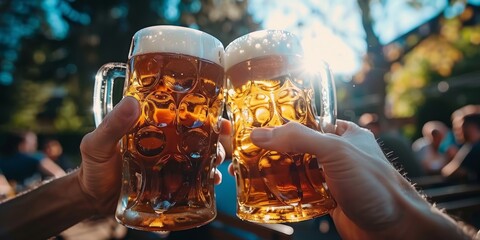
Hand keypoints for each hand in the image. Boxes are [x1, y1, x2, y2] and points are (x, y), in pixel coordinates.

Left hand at [77, 97, 227, 214]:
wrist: (92, 198)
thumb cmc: (94, 166)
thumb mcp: (98, 143)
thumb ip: (112, 124)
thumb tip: (131, 101)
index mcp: (153, 126)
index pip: (183, 113)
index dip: (206, 113)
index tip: (221, 118)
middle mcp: (166, 142)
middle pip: (199, 135)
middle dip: (217, 138)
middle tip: (222, 145)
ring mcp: (171, 163)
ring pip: (201, 157)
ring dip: (214, 160)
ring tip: (216, 169)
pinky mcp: (172, 182)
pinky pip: (194, 181)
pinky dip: (206, 181)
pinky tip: (211, 184)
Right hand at [229, 121, 466, 238]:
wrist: (394, 229)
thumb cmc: (375, 184)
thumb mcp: (335, 152)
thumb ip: (298, 138)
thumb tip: (260, 134)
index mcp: (344, 134)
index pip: (307, 121)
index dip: (283, 122)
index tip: (257, 125)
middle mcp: (338, 154)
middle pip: (298, 147)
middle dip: (274, 151)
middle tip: (247, 152)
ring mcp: (332, 178)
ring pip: (298, 171)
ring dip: (276, 173)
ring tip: (249, 171)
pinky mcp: (329, 200)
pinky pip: (302, 193)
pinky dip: (286, 193)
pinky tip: (268, 193)